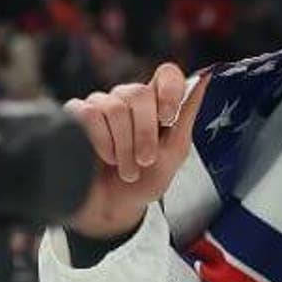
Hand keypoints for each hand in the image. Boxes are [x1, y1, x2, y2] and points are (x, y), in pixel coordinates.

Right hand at [65, 64, 210, 239]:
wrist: (114, 207)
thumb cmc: (145, 180)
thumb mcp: (174, 152)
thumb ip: (187, 116)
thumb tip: (206, 78)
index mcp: (156, 105)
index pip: (166, 74)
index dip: (169, 89)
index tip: (168, 118)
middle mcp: (128, 99)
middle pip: (138, 92)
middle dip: (145, 132)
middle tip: (146, 160)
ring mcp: (100, 105)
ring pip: (114, 107)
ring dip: (124, 146)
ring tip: (126, 169)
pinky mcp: (75, 116)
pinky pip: (89, 114)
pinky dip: (101, 141)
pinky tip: (105, 157)